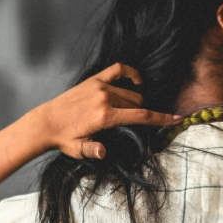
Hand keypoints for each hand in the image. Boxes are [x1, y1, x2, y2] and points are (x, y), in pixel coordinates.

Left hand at [36, 62, 180, 159]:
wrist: (47, 122)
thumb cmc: (65, 139)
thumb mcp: (79, 150)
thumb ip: (93, 151)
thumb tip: (103, 153)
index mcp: (105, 116)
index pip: (140, 116)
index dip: (160, 118)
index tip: (175, 118)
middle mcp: (105, 98)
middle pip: (137, 104)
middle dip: (142, 114)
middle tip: (135, 126)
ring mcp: (100, 86)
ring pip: (131, 92)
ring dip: (135, 102)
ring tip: (128, 114)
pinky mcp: (95, 80)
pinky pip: (119, 70)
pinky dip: (131, 74)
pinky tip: (137, 82)